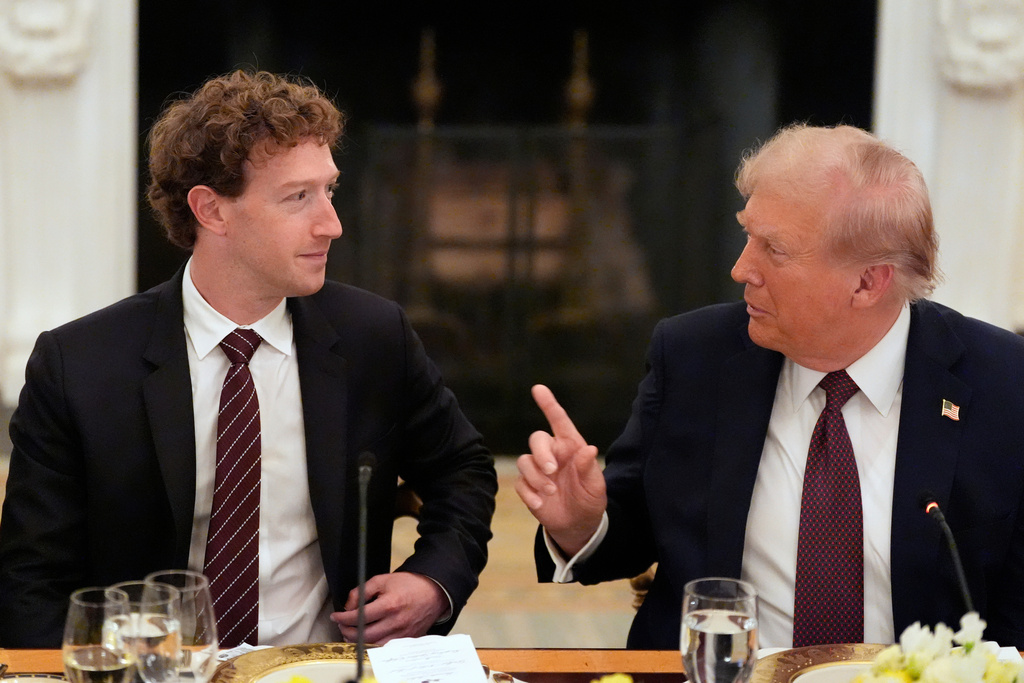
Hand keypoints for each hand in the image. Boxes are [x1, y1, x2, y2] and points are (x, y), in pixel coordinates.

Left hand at [330, 571, 448, 643]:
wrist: (433, 591)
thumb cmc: (409, 584)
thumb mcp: (382, 580)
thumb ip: (362, 591)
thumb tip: (348, 606)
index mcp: (389, 604)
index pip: (359, 617)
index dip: (343, 618)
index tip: (336, 616)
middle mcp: (396, 622)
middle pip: (364, 635)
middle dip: (347, 632)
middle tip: (342, 625)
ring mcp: (402, 633)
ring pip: (373, 645)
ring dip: (358, 641)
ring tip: (352, 633)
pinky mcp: (407, 639)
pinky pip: (385, 647)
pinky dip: (373, 644)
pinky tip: (367, 637)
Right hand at [515, 384, 606, 556]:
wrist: (578, 524)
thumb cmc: (589, 499)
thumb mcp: (596, 487)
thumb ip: (590, 469)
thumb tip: (589, 450)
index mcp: (570, 447)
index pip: (559, 421)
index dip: (548, 404)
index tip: (538, 388)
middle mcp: (552, 453)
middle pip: (537, 440)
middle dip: (541, 454)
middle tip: (552, 471)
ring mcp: (538, 470)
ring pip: (524, 461)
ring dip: (536, 478)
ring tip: (551, 494)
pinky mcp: (528, 486)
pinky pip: (520, 483)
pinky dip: (529, 494)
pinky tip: (540, 504)